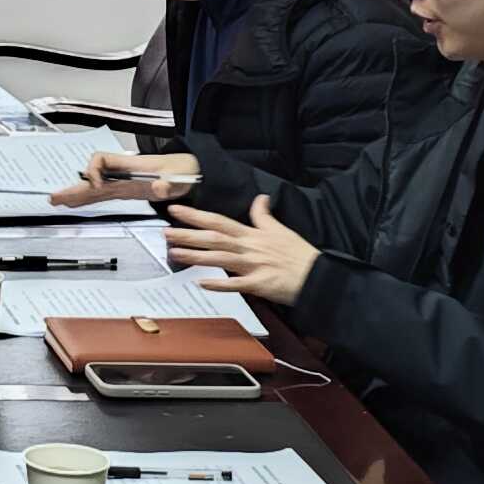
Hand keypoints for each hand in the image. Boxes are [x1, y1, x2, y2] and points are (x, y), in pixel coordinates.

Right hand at [67, 150, 197, 206]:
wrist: (190, 172)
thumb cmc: (184, 171)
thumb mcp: (179, 178)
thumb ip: (168, 184)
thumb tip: (157, 188)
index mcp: (131, 166)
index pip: (101, 160)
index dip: (93, 171)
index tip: (96, 185)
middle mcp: (123, 173)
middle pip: (91, 177)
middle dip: (74, 187)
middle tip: (55, 197)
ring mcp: (122, 182)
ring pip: (93, 187)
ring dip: (76, 194)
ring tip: (58, 201)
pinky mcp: (126, 190)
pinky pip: (101, 194)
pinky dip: (87, 198)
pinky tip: (77, 203)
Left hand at [162, 195, 322, 307]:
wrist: (318, 275)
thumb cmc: (299, 254)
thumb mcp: (281, 229)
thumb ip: (264, 215)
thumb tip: (261, 198)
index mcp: (252, 235)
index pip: (219, 221)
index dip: (196, 215)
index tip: (176, 210)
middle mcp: (249, 248)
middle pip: (214, 238)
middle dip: (188, 234)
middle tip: (165, 232)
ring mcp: (253, 266)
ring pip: (220, 258)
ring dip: (196, 256)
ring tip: (175, 253)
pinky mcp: (260, 285)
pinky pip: (236, 284)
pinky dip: (220, 283)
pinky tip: (202, 283)